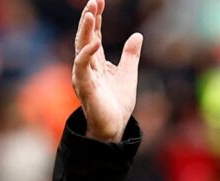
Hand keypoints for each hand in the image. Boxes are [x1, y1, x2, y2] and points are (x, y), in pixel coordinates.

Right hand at [73, 0, 142, 141]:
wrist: (114, 129)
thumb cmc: (118, 104)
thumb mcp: (129, 74)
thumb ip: (131, 56)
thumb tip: (138, 35)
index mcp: (97, 62)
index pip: (95, 35)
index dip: (97, 19)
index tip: (100, 1)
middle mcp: (88, 66)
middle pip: (85, 37)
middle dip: (89, 19)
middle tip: (94, 1)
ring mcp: (84, 76)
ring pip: (81, 48)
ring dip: (85, 30)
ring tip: (90, 13)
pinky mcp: (85, 87)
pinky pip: (82, 67)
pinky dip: (87, 54)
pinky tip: (95, 42)